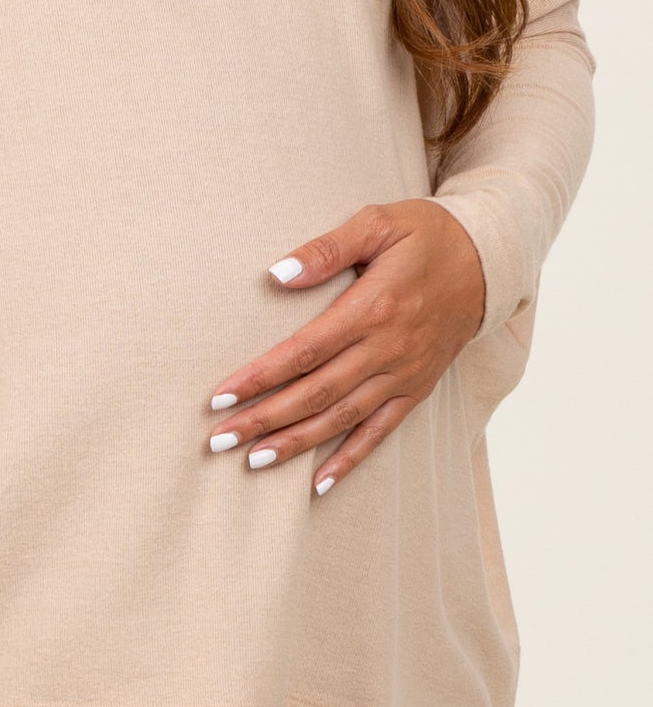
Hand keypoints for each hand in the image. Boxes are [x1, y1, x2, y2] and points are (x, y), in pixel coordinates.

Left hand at [206, 199, 485, 495]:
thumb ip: (326, 248)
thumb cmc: (425, 235)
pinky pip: (381, 432)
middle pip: (315, 393)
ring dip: (296, 443)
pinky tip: (320, 483)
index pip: (304, 351)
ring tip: (253, 461)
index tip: (221, 395)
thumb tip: (277, 274)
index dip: (261, 376)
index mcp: (372, 308)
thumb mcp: (377, 223)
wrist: (487, 260)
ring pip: (342, 419)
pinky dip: (350, 460)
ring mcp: (403, 374)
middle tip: (218, 439)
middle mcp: (387, 349)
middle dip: (264, 419)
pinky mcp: (417, 389)